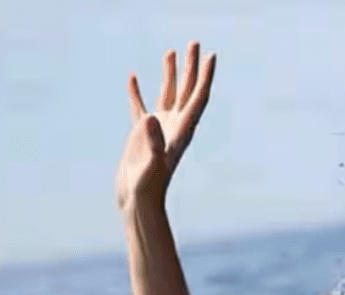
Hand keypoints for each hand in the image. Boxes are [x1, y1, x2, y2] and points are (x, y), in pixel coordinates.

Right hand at [115, 42, 216, 213]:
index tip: (211, 56)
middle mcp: (174, 126)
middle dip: (191, 67)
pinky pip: (139, 106)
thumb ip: (153, 141)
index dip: (205, 77)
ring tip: (171, 51)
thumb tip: (151, 118)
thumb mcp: (152, 163)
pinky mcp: (141, 134)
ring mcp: (158, 129)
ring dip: (170, 74)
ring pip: (167, 94)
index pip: (198, 98)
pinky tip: (133, 76)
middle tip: (194, 43)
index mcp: (182, 131)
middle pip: (186, 90)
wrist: (138, 201)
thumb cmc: (149, 186)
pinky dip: (137, 92)